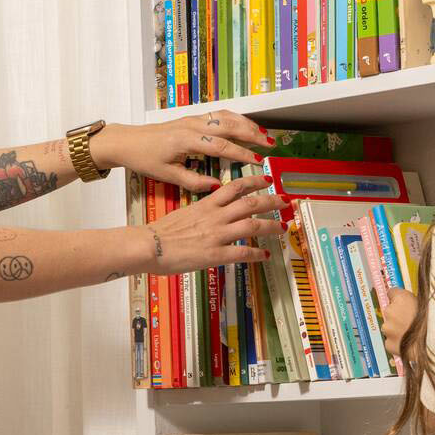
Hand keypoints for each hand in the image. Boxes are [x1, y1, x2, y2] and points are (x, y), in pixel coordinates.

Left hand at [94, 111, 274, 191]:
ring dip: (247, 124)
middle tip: (270, 144)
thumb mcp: (167, 175)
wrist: (127, 141)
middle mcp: (192, 126)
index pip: (221, 146)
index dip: (242, 153)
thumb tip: (217, 187)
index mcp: (187, 141)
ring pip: (226, 117)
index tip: (258, 161)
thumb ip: (193, 182)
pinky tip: (245, 126)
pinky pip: (218, 115)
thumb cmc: (144, 158)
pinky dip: (235, 118)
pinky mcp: (191, 118)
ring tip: (264, 135)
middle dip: (252, 134)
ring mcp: (193, 119)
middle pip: (229, 126)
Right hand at [144, 173, 287, 273]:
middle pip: (250, 203)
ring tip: (283, 226)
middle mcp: (215, 217)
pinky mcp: (216, 254)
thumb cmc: (160, 232)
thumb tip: (209, 212)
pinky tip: (265, 255)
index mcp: (206, 205)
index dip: (254, 182)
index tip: (267, 179)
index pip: (235, 187)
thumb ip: (200, 212)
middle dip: (271, 201)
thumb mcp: (183, 213)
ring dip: (271, 225)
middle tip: (285, 200)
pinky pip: (242, 252)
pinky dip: (256, 253)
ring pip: (252, 225)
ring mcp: (217, 235)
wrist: (149, 245)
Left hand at [379, 286, 419, 348]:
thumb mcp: (429, 304)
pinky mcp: (388, 344)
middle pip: (391, 312)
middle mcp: (390, 311)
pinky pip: (391, 342)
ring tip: (413, 336)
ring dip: (397, 330)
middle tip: (411, 323)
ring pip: (390, 328)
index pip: (392, 292)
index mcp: (401, 298)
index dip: (399, 299)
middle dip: (398, 316)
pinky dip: (398, 344)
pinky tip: (410, 345)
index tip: (404, 304)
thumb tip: (412, 302)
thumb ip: (415, 302)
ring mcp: (387, 329)